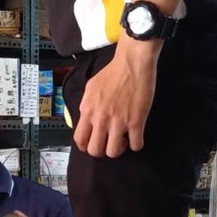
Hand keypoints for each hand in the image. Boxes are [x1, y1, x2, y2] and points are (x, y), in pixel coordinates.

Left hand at [73, 38, 159, 156]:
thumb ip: (87, 105)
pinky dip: (136, 144)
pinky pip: (136, 145)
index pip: (80, 139)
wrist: (132, 63)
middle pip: (95, 151)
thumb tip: (87, 117)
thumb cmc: (113, 72)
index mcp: (88, 110)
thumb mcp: (91, 88)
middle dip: (102, 150)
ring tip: (123, 138)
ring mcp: (119, 122)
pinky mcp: (136, 122)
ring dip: (119, 149)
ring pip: (113, 152)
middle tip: (109, 142)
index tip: (93, 143)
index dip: (86, 146)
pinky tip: (136, 135)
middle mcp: (101, 119)